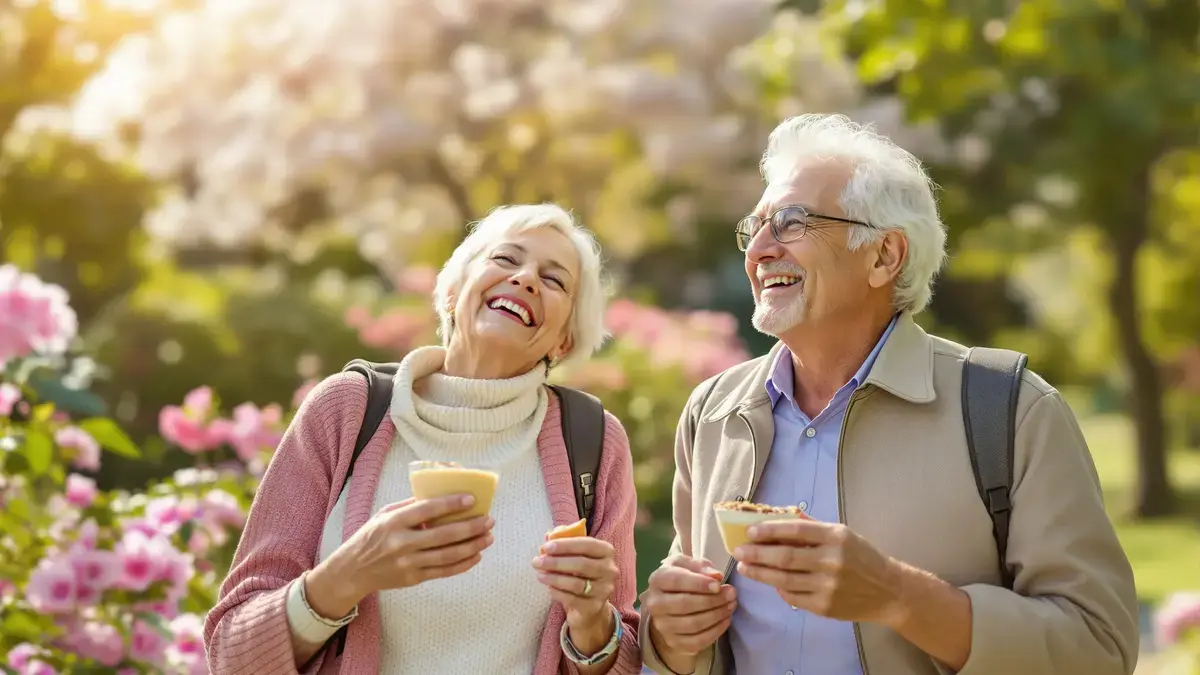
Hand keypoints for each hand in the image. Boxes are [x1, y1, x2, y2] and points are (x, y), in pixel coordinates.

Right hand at [308, 494, 493, 617]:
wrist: (353, 571)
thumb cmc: (370, 536)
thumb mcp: (384, 514)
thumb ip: (410, 505)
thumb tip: (440, 494)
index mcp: (394, 522)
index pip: (427, 510)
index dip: (451, 504)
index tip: (472, 499)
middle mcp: (402, 543)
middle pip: (444, 535)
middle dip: (471, 527)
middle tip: (489, 520)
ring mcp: (408, 563)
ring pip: (448, 555)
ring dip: (473, 546)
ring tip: (489, 537)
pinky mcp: (413, 578)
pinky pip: (444, 571)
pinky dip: (463, 564)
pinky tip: (476, 555)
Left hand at [533, 536, 617, 653]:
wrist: (589, 605)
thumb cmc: (580, 573)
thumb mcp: (575, 555)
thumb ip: (564, 542)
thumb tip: (548, 535)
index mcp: (606, 551)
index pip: (587, 544)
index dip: (566, 545)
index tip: (545, 547)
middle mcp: (609, 570)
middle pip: (581, 564)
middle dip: (556, 562)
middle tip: (537, 562)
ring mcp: (604, 590)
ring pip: (576, 583)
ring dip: (554, 578)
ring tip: (539, 575)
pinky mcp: (595, 606)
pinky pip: (572, 599)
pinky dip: (557, 592)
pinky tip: (548, 588)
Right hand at [639, 555, 735, 668]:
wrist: (671, 604)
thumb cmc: (683, 578)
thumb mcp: (689, 565)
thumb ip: (702, 566)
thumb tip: (716, 576)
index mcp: (657, 579)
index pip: (676, 581)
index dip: (699, 583)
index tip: (718, 585)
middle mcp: (655, 603)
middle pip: (684, 604)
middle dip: (712, 600)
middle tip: (731, 594)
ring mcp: (662, 625)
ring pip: (693, 624)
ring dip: (717, 615)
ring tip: (731, 606)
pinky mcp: (673, 642)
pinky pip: (697, 641)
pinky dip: (716, 631)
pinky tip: (726, 620)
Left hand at [734, 519, 903, 624]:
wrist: (888, 591)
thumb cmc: (862, 557)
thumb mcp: (842, 534)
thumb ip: (812, 527)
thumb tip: (777, 517)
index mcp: (836, 536)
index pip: (795, 529)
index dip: (769, 530)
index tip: (750, 532)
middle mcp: (832, 560)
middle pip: (785, 556)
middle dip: (757, 553)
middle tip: (738, 551)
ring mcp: (828, 586)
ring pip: (784, 579)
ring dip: (760, 573)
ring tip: (744, 567)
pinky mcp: (824, 606)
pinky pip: (792, 596)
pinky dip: (778, 588)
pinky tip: (769, 581)